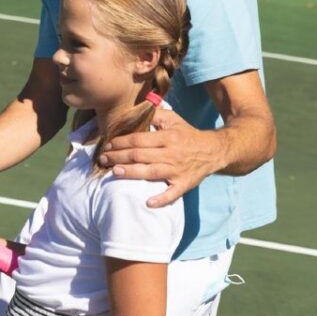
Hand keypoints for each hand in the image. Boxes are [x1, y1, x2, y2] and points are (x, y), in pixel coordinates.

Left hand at [98, 109, 218, 206]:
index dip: (121, 142)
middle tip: (103, 159)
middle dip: (118, 157)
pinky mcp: (184, 184)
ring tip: (115, 172)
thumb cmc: (187, 134)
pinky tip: (148, 202)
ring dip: (131, 173)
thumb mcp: (173, 119)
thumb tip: (135, 113)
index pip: (139, 139)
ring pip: (150, 173)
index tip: (108, 144)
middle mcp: (171, 154)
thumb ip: (155, 115)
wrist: (213, 151)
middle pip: (140, 156)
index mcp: (168, 137)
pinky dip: (161, 199)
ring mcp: (177, 170)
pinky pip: (172, 194)